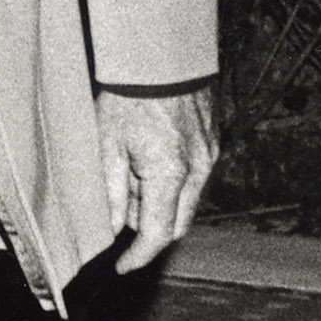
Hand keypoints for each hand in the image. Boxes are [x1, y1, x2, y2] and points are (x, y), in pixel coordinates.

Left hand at [96, 86, 219, 272]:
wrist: (162, 54)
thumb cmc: (129, 95)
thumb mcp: (107, 144)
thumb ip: (110, 191)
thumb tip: (110, 227)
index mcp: (169, 174)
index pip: (157, 234)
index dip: (138, 256)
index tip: (121, 266)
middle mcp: (198, 170)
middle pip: (177, 223)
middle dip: (147, 229)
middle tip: (120, 214)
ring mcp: (210, 156)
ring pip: (186, 202)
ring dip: (159, 203)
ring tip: (131, 174)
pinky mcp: (213, 144)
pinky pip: (194, 179)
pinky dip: (172, 183)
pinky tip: (148, 160)